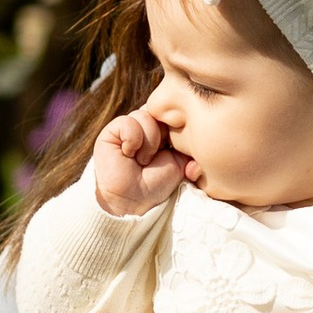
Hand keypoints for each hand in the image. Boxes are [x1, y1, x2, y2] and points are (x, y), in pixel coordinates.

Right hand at [93, 103, 189, 218]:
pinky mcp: (112, 131)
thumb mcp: (180, 163)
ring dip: (149, 141)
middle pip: (159, 111)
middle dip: (163, 135)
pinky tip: (129, 155)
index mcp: (161, 130)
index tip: (175, 148)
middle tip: (157, 157)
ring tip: (143, 160)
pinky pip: (128, 122)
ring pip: (145, 115)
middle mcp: (145, 126)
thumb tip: (201, 136)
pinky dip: (133, 140)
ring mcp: (128, 127)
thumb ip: (189, 146)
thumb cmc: (155, 185)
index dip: (176, 127)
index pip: (172, 113)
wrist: (133, 201)